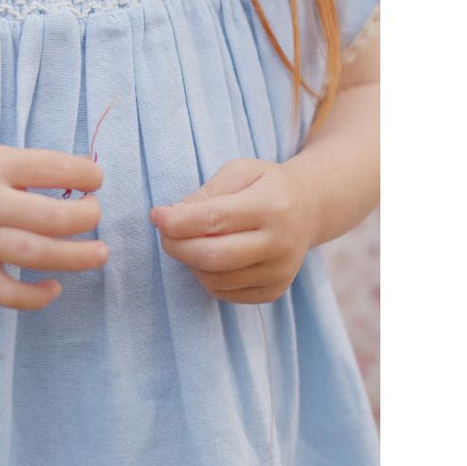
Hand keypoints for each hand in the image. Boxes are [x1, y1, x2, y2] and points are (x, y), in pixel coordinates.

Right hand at [0, 140, 107, 310]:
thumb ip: (21, 169)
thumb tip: (74, 183)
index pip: (52, 167)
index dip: (86, 174)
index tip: (97, 180)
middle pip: (50, 216)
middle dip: (87, 216)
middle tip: (95, 214)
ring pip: (34, 254)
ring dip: (75, 257)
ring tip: (100, 253)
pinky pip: (2, 292)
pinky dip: (33, 296)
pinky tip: (53, 289)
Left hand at [148, 158, 315, 303]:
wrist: (310, 209)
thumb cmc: (265, 185)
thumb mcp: (239, 172)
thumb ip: (206, 193)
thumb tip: (172, 217)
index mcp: (271, 206)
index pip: (213, 220)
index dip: (177, 222)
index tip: (156, 215)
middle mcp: (280, 243)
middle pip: (212, 257)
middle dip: (176, 247)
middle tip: (164, 234)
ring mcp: (279, 272)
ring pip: (214, 279)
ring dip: (190, 262)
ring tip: (190, 242)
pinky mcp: (273, 291)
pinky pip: (224, 293)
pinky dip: (206, 277)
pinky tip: (209, 258)